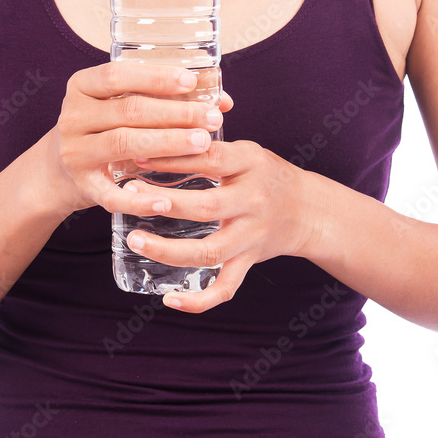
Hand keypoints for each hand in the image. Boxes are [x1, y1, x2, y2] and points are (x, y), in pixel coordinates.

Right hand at [44, 62, 232, 217]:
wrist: (60, 170)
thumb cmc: (107, 128)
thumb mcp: (124, 106)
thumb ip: (167, 98)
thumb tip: (223, 100)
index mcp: (82, 87)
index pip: (117, 75)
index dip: (155, 77)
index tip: (191, 82)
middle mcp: (73, 117)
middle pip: (129, 111)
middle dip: (175, 114)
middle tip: (211, 119)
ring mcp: (74, 152)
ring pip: (124, 144)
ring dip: (167, 144)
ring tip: (202, 143)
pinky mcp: (81, 185)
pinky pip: (110, 195)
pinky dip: (139, 199)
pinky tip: (165, 201)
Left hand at [122, 140, 328, 312]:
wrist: (309, 210)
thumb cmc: (265, 175)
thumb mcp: (245, 152)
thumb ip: (208, 147)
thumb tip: (154, 137)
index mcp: (251, 164)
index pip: (210, 158)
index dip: (174, 158)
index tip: (139, 156)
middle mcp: (253, 201)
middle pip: (206, 206)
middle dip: (164, 203)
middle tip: (128, 195)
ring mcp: (252, 236)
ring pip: (209, 252)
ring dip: (168, 250)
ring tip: (136, 240)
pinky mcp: (250, 262)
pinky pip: (226, 288)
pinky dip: (198, 301)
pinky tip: (168, 299)